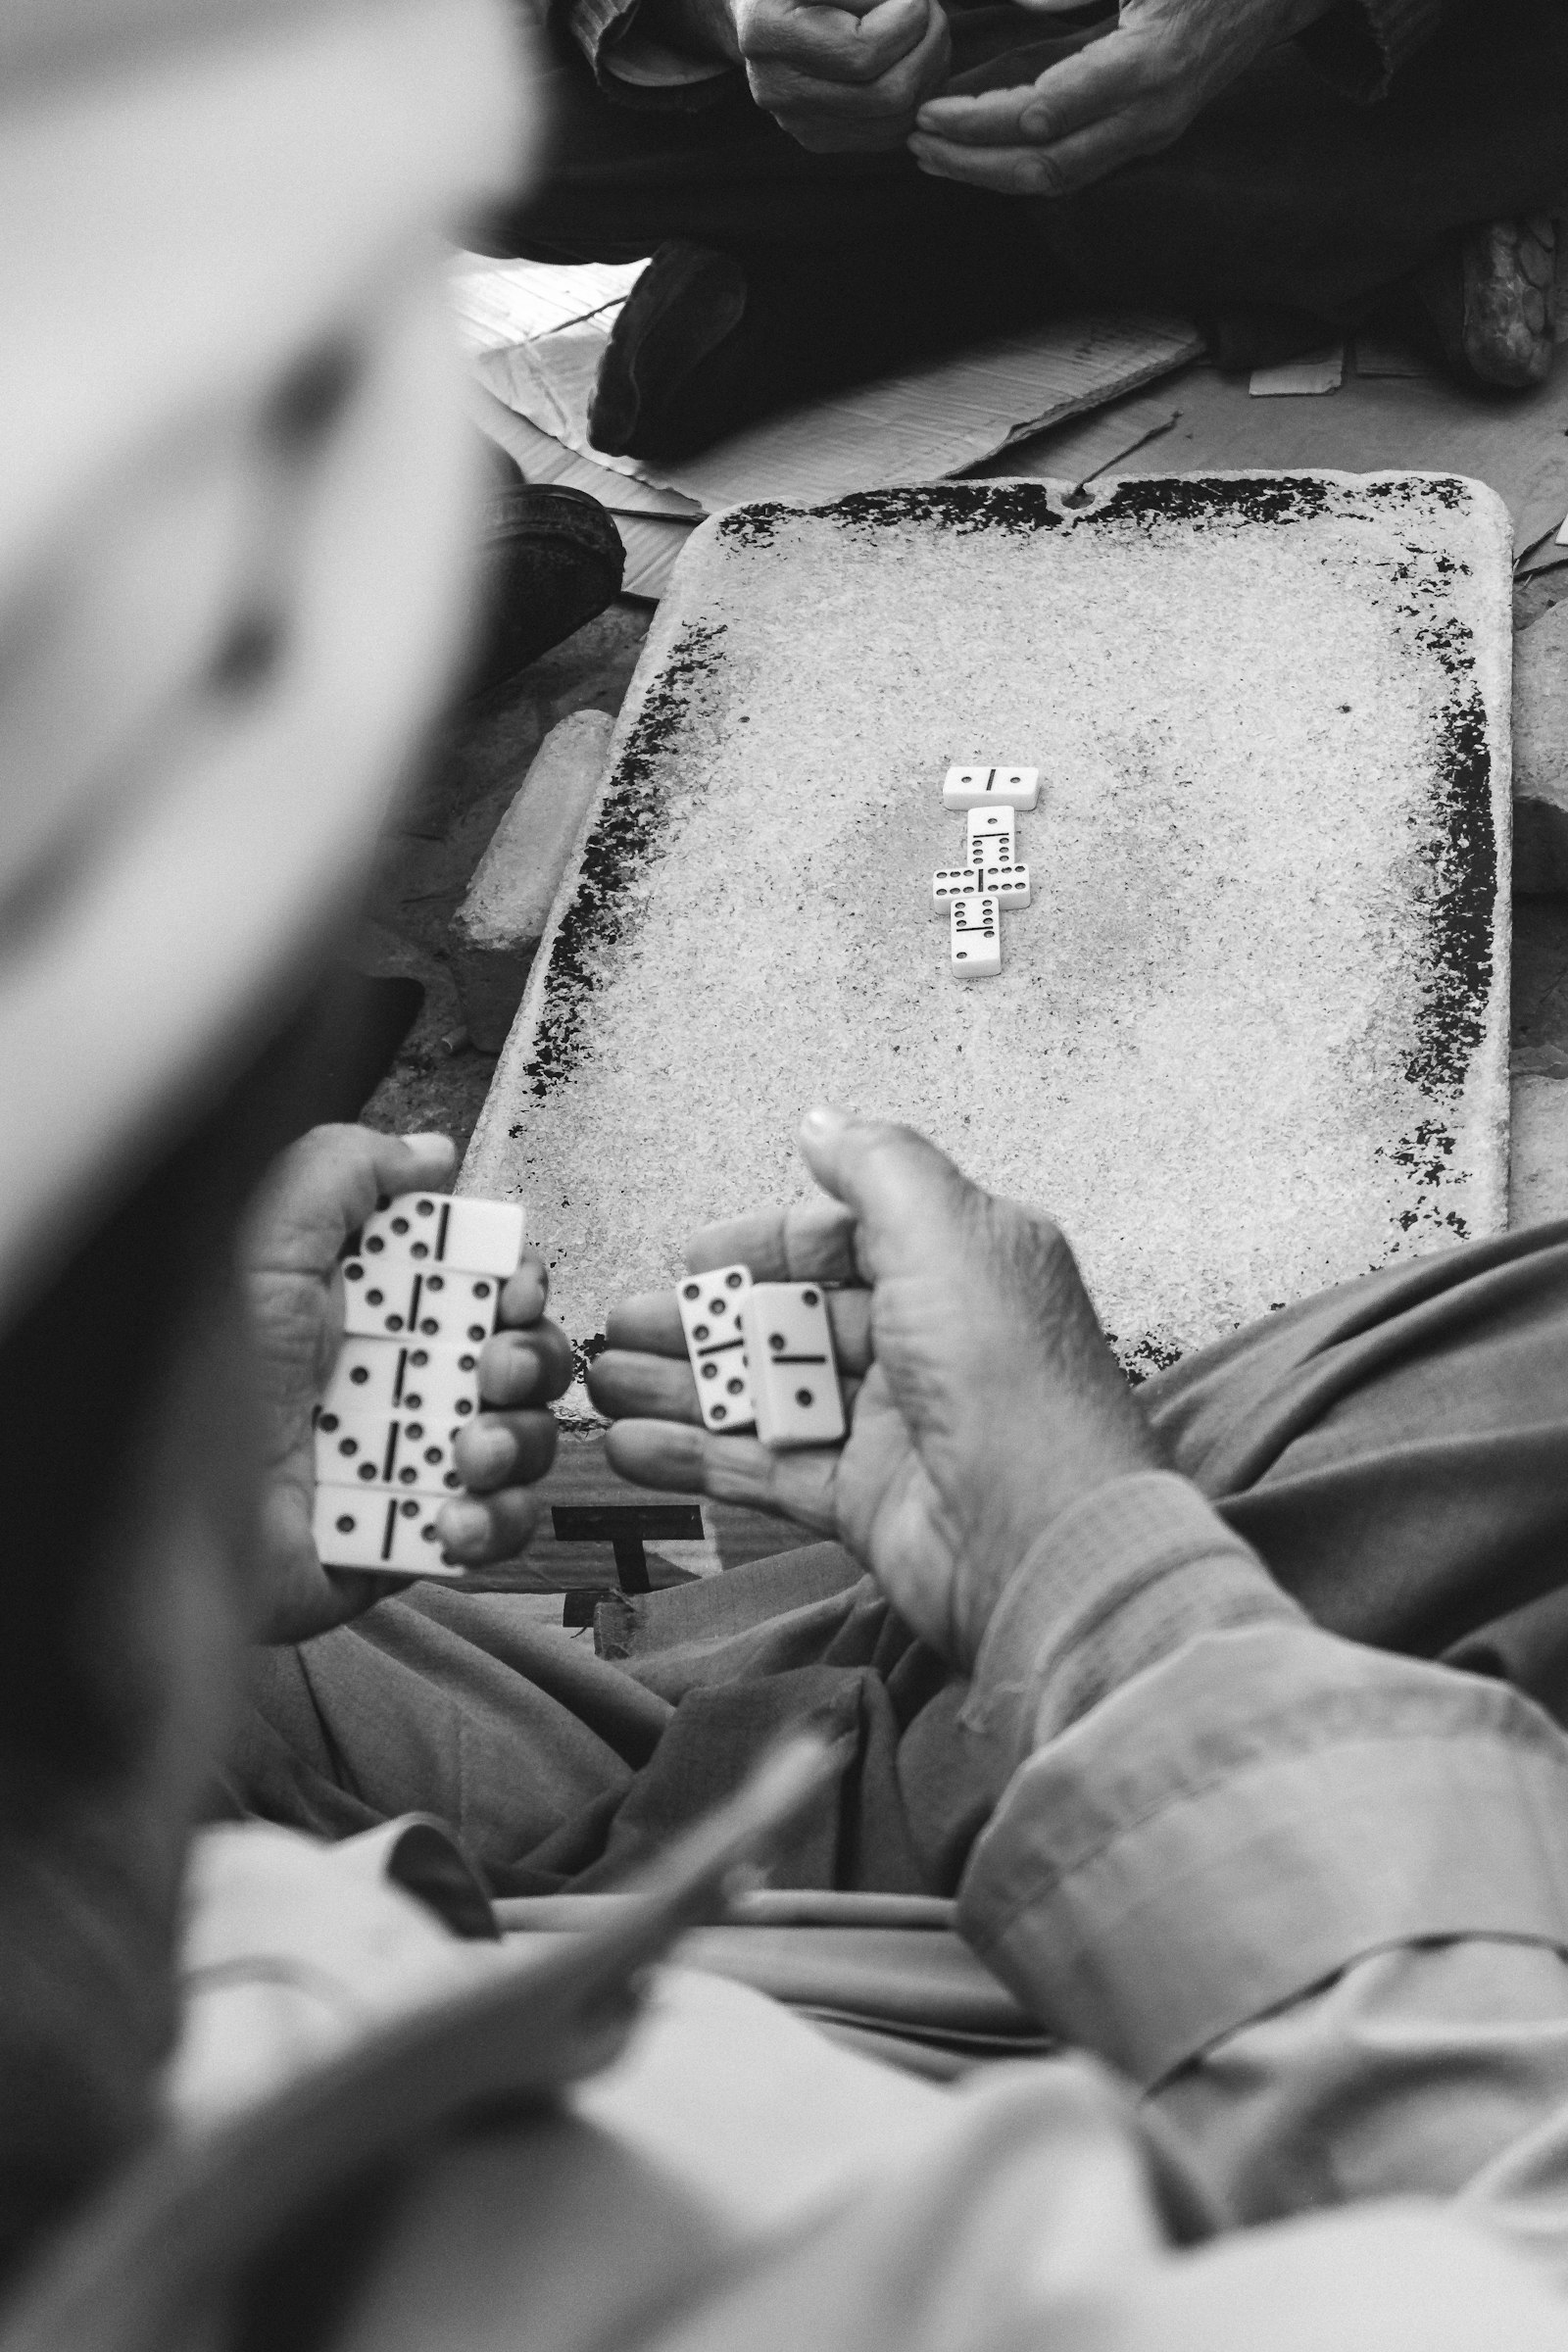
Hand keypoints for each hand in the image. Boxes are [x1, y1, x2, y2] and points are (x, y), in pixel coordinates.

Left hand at [241, 1124, 572, 1643]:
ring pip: (524, 1442)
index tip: (510, 1290)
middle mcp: (392, 1379)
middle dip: (527, 1359)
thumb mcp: (260, 1246)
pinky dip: (492, 1523)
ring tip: (466, 1457)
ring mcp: (407, 1462)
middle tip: (490, 1372)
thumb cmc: (191, 1390)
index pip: (479, 1280)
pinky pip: (498, 1529)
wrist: (160, 1530)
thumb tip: (427, 1153)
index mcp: (366, 1307)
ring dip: (516, 1444)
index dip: (514, 1281)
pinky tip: (448, 1518)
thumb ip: (343, 1172)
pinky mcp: (412, 1538)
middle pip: (519, 1356)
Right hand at [588, 1108, 1159, 1670]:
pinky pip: (762, 1468)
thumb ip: (876, 1167)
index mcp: (959, 1267)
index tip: (689, 1256)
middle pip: (791, 1320)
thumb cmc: (1013, 1379)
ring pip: (766, 1394)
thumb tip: (821, 1121)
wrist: (1047, 1537)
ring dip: (682, 1386)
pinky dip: (695, 1456)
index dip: (761, 1244)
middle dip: (702, 1321)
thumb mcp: (947, 1231)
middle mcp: (927, 1342)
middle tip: (620, 1325)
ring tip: (601, 1382)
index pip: (842, 1241)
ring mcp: (892, 1426)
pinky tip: (630, 1444)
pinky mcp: (863, 1500)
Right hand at [661, 0, 951, 152]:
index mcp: (766, 31)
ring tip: (928, 30)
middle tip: (932, 12)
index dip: (907, 20)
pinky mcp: (820, 138)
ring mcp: (798, 122)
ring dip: (930, 71)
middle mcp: (776, 88)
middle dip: (928, 48)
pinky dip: (918, 96)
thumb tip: (909, 8)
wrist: (765, 5)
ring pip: (897, 120)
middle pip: (887, 95)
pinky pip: (891, 133)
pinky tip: (917, 59)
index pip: (862, 51)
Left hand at [909, 0, 1330, 197]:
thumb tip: (1026, 1)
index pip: (1051, 112)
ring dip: (989, 173)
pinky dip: (1019, 169)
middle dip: (974, 160)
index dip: (986, 121)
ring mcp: (1147, 134)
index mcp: (1148, 63)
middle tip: (918, 142)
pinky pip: (1072, 171)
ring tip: (934, 155)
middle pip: (1045, 165)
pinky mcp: (1143, 140)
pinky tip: (980, 155)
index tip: (935, 113)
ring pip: (1056, 179)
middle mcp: (1148, 113)